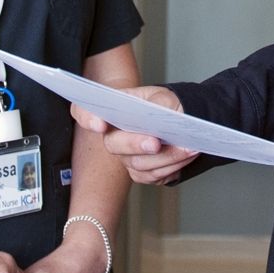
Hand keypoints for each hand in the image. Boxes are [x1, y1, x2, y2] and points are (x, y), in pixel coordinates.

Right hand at [71, 86, 198, 184]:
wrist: (183, 122)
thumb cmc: (167, 106)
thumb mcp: (164, 97)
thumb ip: (158, 103)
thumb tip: (157, 115)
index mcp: (114, 110)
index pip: (85, 112)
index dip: (87, 118)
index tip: (100, 124)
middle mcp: (114, 136)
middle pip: (113, 145)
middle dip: (135, 144)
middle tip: (156, 143)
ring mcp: (126, 157)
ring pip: (138, 164)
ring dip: (166, 157)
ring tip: (188, 147)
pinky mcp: (141, 173)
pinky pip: (153, 175)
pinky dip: (173, 166)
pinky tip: (187, 155)